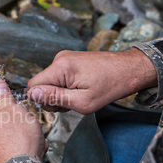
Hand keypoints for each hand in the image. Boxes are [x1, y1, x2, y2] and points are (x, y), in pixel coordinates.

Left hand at [0, 81, 46, 162]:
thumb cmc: (17, 139)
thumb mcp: (14, 109)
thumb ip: (4, 96)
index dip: (1, 96)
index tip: (13, 100)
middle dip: (13, 114)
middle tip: (25, 118)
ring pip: (5, 128)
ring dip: (20, 129)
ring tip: (31, 135)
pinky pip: (8, 142)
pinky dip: (19, 142)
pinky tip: (32, 147)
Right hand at [27, 48, 157, 114]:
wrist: (130, 69)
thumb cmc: (111, 86)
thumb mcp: (82, 101)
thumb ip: (55, 98)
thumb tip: (32, 94)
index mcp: (60, 67)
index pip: (33, 85)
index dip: (42, 99)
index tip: (60, 105)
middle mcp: (59, 58)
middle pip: (41, 84)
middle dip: (53, 97)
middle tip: (73, 102)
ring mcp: (65, 58)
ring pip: (50, 82)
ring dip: (61, 93)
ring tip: (80, 95)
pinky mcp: (70, 59)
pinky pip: (58, 77)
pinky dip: (66, 86)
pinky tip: (81, 88)